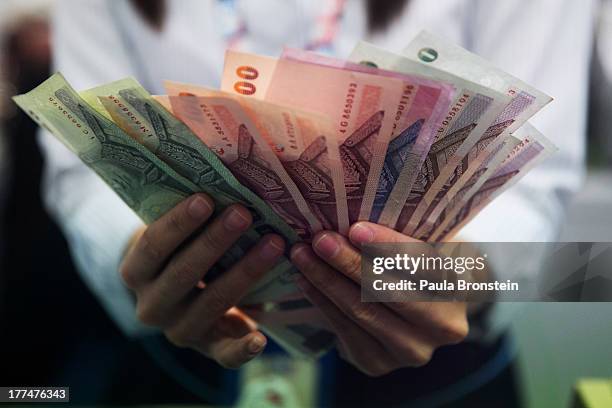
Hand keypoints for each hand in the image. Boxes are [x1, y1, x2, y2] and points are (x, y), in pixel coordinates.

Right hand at [120, 194, 284, 368]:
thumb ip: (188, 218)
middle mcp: (151, 307)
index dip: (179, 223)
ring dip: (245, 272)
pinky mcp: (207, 348)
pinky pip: (223, 356)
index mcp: (135, 272)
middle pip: (184, 273)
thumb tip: (225, 178)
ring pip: (211, 302)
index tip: (206, 198)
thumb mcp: (172, 236)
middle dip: (216, 241)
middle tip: (245, 213)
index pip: (154, 245)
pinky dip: (242, 349)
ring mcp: (179, 331)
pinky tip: (259, 338)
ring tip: (274, 244)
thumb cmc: (179, 251)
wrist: (176, 296)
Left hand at [290, 222, 467, 376]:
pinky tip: (305, 280)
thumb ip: (406, 229)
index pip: (426, 265)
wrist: (417, 310)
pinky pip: (345, 330)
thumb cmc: (417, 259)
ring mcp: (412, 351)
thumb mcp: (426, 240)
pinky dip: (322, 302)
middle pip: (390, 292)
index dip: (390, 247)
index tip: (356, 228)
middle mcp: (445, 326)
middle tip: (320, 239)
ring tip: (302, 254)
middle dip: (350, 263)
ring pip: (363, 312)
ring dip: (326, 280)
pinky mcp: (379, 363)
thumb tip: (353, 209)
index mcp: (462, 286)